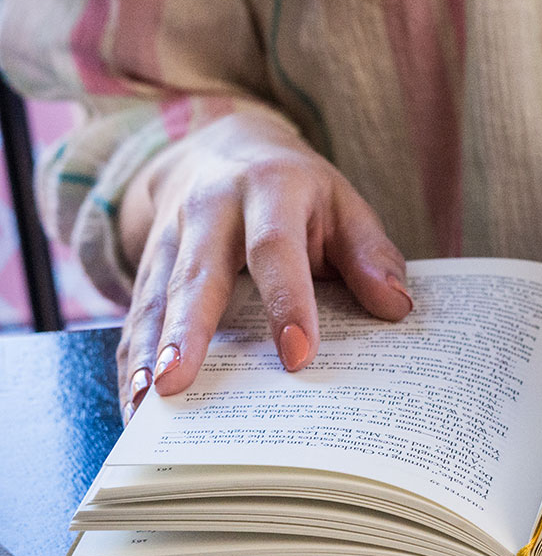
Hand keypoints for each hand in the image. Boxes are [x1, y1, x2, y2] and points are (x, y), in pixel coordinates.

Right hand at [115, 112, 412, 420]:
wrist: (226, 149)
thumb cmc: (299, 191)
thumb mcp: (344, 204)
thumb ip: (370, 254)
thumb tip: (396, 307)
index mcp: (270, 189)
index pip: (275, 248)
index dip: (287, 301)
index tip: (299, 356)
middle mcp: (210, 209)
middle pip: (196, 275)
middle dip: (187, 332)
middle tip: (178, 385)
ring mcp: (171, 235)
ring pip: (155, 298)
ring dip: (147, 354)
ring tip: (144, 406)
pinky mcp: (148, 262)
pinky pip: (136, 313)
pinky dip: (132, 358)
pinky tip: (134, 403)